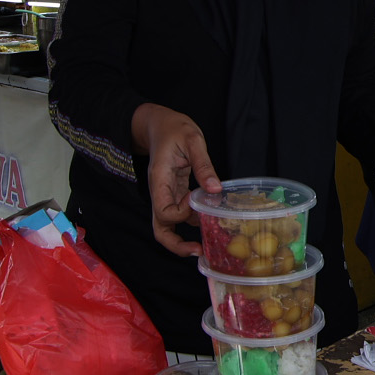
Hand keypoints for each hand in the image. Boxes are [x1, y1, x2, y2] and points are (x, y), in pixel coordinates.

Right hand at [132, 104, 220, 255]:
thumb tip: (215, 189)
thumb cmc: (173, 127)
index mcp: (159, 180)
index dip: (182, 213)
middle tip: (199, 251)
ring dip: (184, 238)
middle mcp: (159, 192)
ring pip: (168, 225)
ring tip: (208, 244)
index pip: (164, 211)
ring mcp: (166, 194)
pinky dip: (193, 221)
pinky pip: (180, 214)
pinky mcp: (174, 193)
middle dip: (176, 244)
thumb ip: (203, 165)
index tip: (197, 201)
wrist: (160, 122)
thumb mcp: (192, 139)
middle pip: (160, 228)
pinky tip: (210, 221)